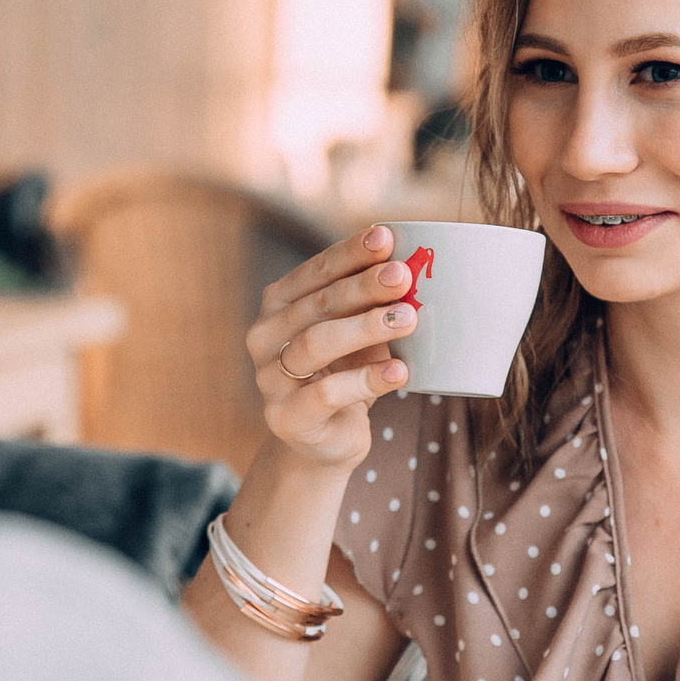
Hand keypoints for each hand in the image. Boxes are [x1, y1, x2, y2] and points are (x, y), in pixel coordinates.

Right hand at [246, 225, 416, 470]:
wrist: (324, 443)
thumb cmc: (345, 375)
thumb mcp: (359, 335)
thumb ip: (373, 306)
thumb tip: (414, 270)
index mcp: (279, 305)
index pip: (315, 271)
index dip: (350, 253)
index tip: (387, 237)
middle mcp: (265, 337)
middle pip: (318, 304)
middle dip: (363, 286)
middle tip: (402, 275)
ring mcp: (270, 379)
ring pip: (316, 343)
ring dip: (364, 327)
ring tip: (408, 317)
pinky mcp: (286, 418)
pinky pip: (327, 394)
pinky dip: (366, 380)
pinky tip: (398, 372)